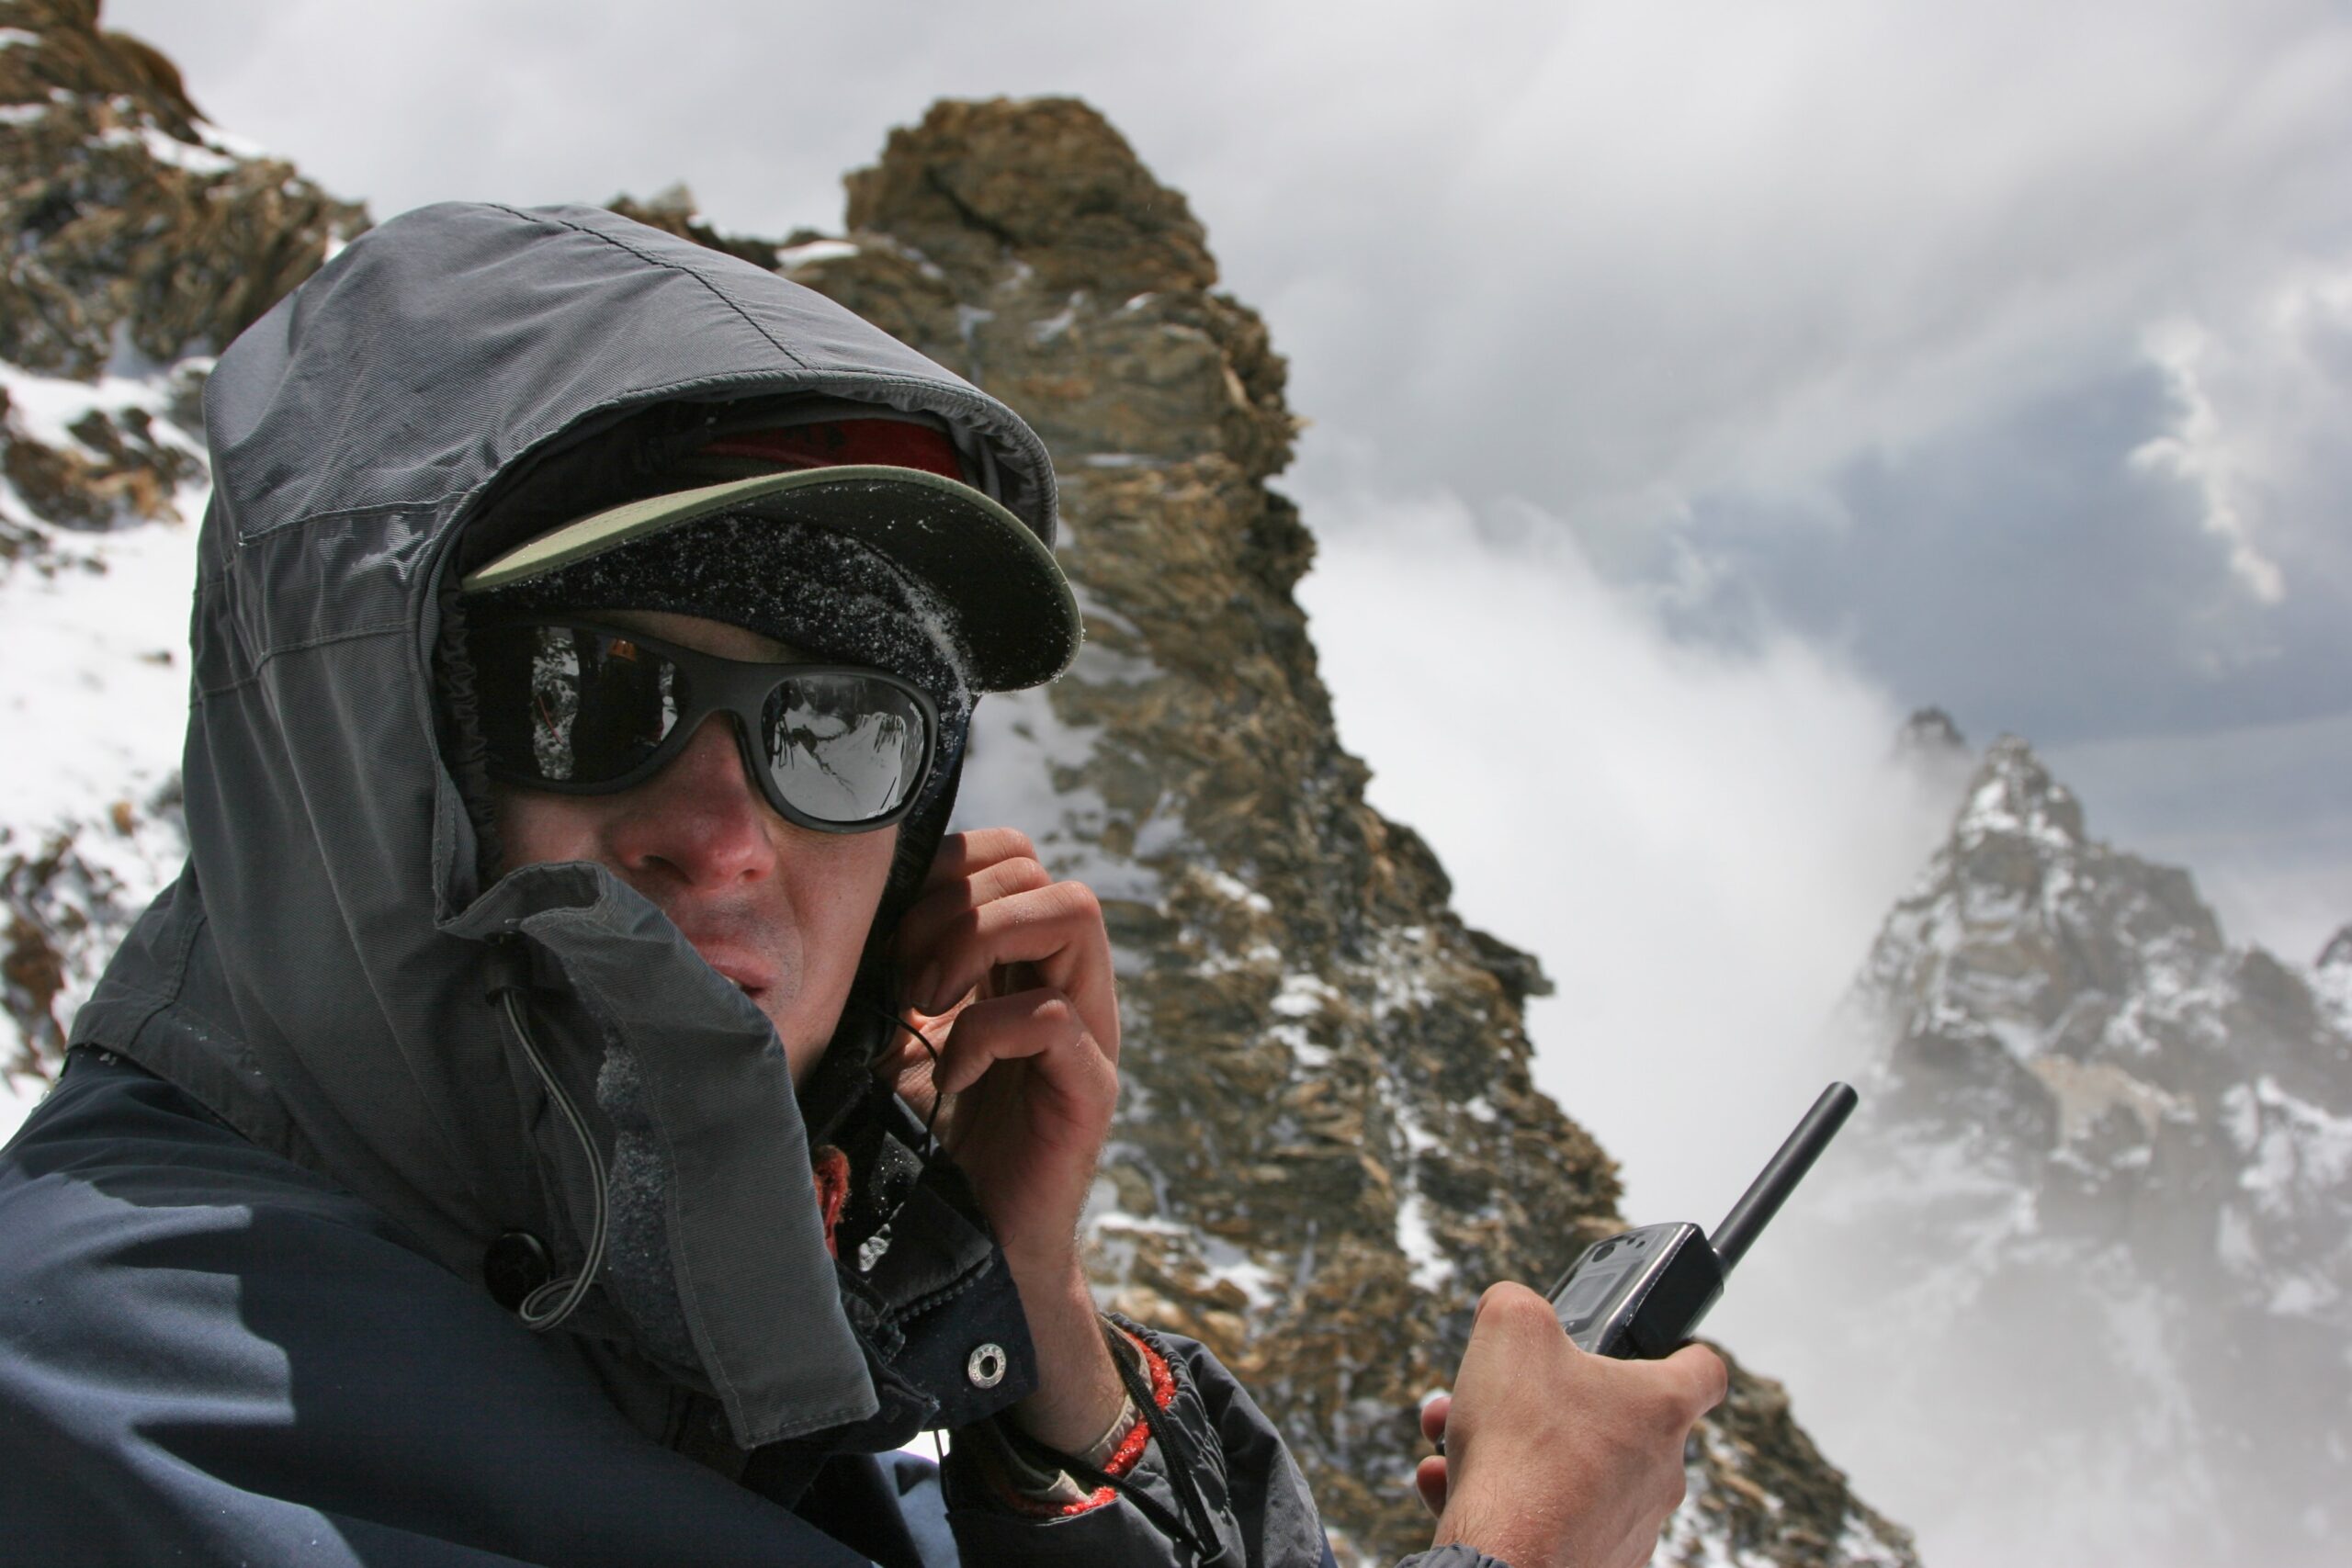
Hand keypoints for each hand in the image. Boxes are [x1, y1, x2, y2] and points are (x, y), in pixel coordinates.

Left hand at [889, 828, 1123, 1449]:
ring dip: (980, 942)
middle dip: (955, 907)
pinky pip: (1055, 1016)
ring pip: (1072, 912)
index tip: (893, 938)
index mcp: (1023, 964)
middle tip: (906, 978)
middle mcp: (1069, 985)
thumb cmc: (929, 1146)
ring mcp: (1089, 1034)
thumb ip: (902, 976)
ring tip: (930, 1003)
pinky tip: (949, 1076)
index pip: (1013, 857)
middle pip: (1041, 873)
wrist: (972, 1253)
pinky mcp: (1089, 1090)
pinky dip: (987, 1032)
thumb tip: (851, 914)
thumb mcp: (903, 1039)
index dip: (952, 868)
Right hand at [1419, 1283, 1726, 1567]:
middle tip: (1501, 1397)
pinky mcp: (1594, 1563)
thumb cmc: (1523, 1448)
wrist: (1507, 1557)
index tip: (1664, 1350)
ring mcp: (1629, 1525)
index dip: (1682, 1350)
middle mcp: (1658, 1472)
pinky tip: (1450, 1485)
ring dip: (1514, 1450)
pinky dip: (1501, 1499)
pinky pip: (1546, 1518)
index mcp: (1658, 1408)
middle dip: (1546, 1402)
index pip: (1703, 1371)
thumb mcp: (1511, 1329)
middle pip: (1611, 1421)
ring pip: (1569, 1471)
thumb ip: (1518, 1302)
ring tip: (1457, 1441)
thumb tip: (1512, 1308)